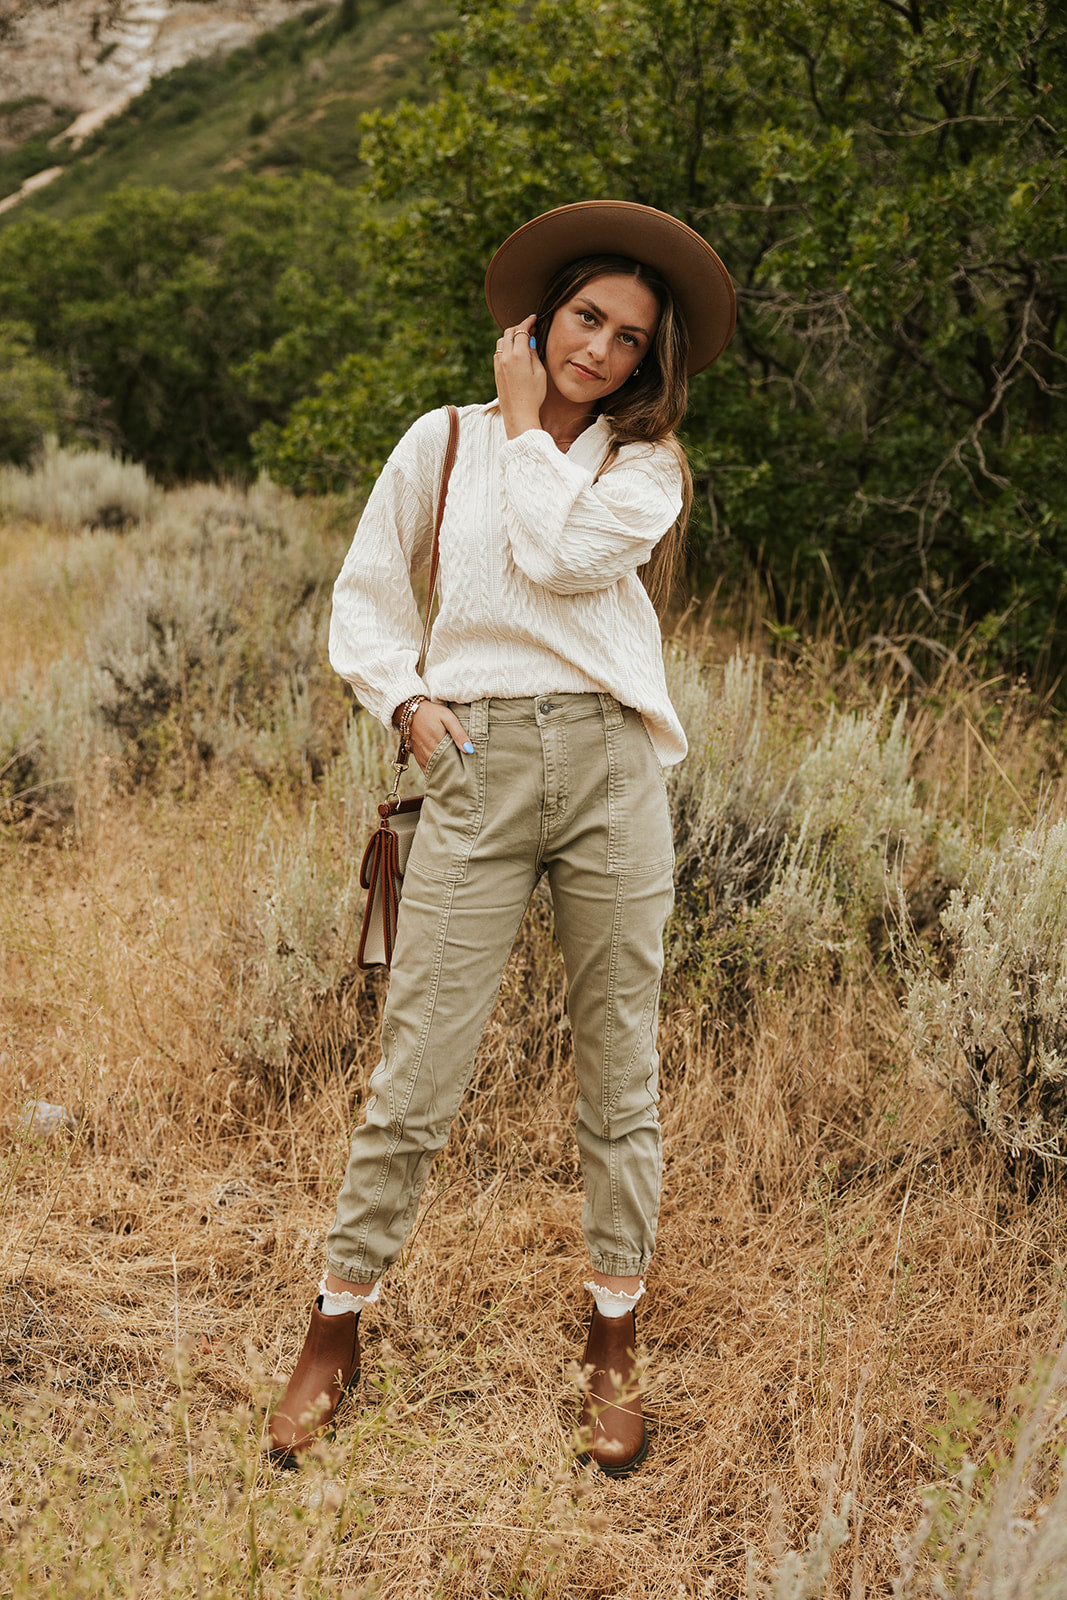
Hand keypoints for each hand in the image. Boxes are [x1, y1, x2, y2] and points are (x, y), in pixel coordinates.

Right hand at [407, 699, 471, 771]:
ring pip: (435, 771)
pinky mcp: (417, 756)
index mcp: (437, 746)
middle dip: (453, 772)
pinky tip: (441, 772)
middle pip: (444, 769)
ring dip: (444, 772)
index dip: (460, 768)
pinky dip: (434, 772)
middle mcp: (428, 754)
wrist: (410, 711)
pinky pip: (426, 770)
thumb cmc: (432, 713)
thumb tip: (469, 750)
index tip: (468, 770)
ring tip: (454, 772)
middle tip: (463, 772)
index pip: (452, 764)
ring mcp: (422, 756)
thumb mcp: (448, 718)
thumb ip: (459, 734)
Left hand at [494, 314, 544, 439]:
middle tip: (529, 328)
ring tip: (521, 339)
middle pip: (508, 332)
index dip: (528, 322)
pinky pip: (498, 352)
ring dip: (510, 336)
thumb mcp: (539, 373)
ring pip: (501, 341)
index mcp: (518, 356)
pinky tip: (513, 351)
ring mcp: (498, 364)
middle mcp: (505, 357)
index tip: (534, 318)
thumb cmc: (534, 396)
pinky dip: (505, 347)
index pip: (521, 331)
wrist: (519, 414)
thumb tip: (529, 340)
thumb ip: (533, 353)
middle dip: (518, 327)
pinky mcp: (495, 372)